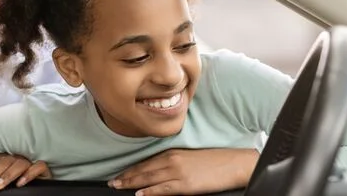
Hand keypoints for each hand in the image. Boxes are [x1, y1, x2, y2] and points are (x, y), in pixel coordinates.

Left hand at [0, 153, 51, 189]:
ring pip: (19, 163)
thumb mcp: (1, 179)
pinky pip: (38, 166)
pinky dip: (29, 174)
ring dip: (8, 175)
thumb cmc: (17, 184)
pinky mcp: (44, 169)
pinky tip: (20, 183)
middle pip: (5, 161)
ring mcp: (31, 162)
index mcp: (7, 159)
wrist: (38, 190)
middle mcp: (18, 158)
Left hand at [109, 148, 259, 195]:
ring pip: (149, 178)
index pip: (146, 162)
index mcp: (173, 153)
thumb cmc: (214, 162)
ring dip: (131, 183)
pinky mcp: (186, 184)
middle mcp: (172, 160)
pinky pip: (163, 189)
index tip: (119, 174)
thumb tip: (158, 173)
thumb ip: (173, 163)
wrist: (234, 164)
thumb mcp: (189, 159)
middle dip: (126, 176)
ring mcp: (178, 172)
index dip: (131, 169)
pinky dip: (150, 191)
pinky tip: (139, 194)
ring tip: (118, 186)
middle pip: (143, 170)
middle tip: (112, 182)